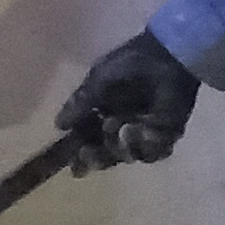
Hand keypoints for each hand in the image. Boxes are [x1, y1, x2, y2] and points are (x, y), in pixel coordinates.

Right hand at [58, 28, 202, 167]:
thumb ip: (79, 104)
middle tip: (91, 154)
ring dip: (123, 148)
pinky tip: (145, 129)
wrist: (166, 58)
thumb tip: (58, 125)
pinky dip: (148, 144)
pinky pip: (155, 151)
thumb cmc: (129, 64)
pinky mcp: (166, 134)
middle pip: (106, 155)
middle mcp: (121, 126)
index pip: (86, 140)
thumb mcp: (98, 81)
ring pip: (129, 155)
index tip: (72, 166)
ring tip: (126, 130)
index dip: (78, 154)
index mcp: (102, 113)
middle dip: (97, 158)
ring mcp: (144, 132)